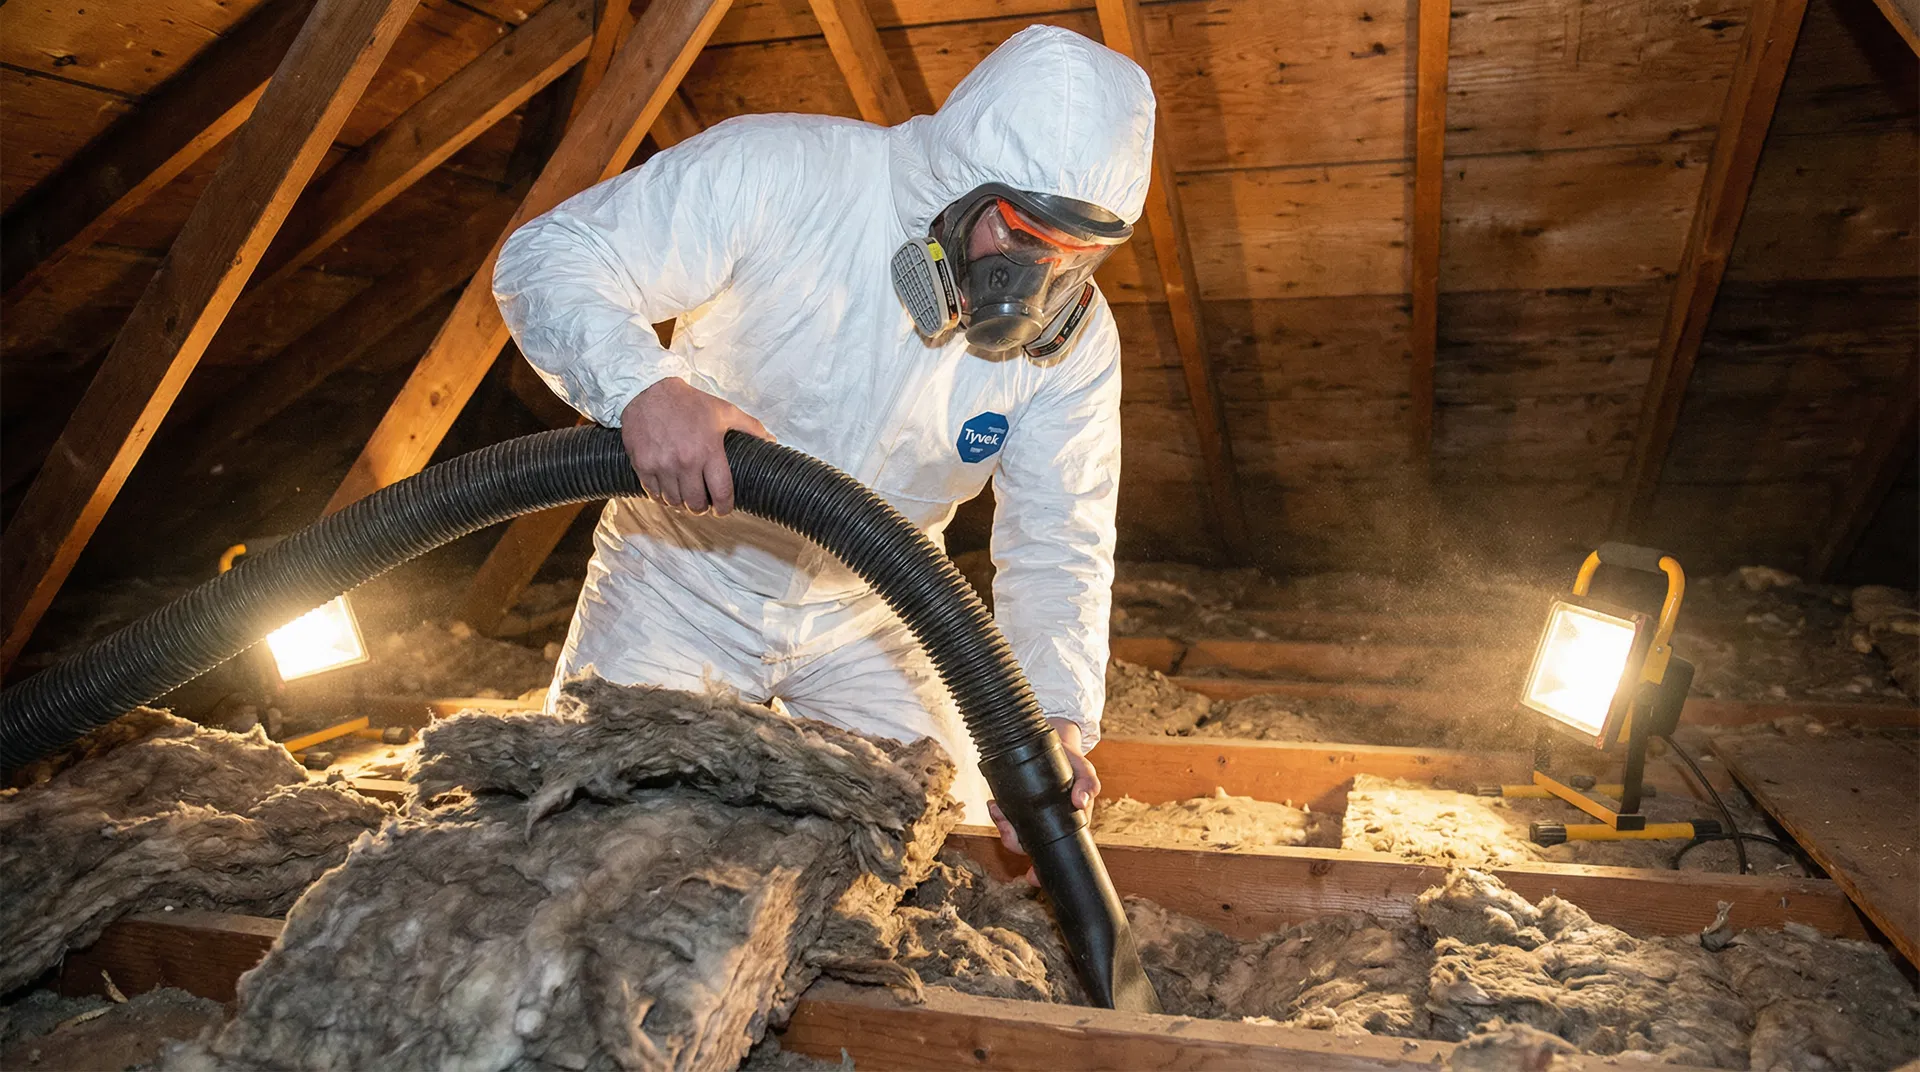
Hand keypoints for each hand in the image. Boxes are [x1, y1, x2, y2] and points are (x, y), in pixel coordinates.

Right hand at [619, 378, 770, 513]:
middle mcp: (685, 462)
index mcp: (708, 451)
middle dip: (702, 508)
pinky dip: (662, 497)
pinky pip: (654, 494)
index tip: (723, 509)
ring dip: (682, 503)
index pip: (721, 493)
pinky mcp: (642, 465)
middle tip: (704, 502)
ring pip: (675, 502)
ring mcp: (662, 465)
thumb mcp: (724, 411)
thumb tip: (771, 441)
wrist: (649, 391)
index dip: (724, 508)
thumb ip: (750, 427)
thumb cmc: (690, 403)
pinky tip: (668, 490)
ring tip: (686, 496)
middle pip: (696, 504)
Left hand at [987, 717, 1100, 878]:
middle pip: (1028, 846)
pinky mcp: (1018, 804)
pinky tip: (995, 804)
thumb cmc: (1073, 763)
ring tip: (997, 809)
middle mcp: (1048, 824)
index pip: (1055, 853)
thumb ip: (1088, 784)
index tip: (1032, 879)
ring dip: (1003, 825)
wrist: (1057, 743)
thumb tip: (1081, 802)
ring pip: (1014, 833)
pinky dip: (999, 813)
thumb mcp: (1085, 770)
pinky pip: (1006, 817)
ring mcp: (1032, 816)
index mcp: (1067, 824)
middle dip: (1012, 840)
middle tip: (1005, 823)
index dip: (1042, 870)